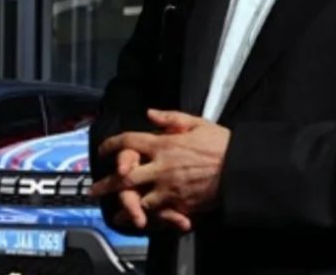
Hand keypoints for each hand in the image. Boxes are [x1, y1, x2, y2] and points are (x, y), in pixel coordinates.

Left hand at [92, 110, 229, 226]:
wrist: (241, 168)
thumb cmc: (221, 143)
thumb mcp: (196, 122)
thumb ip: (170, 118)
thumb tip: (150, 114)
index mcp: (163, 144)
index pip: (129, 142)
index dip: (112, 145)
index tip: (103, 150)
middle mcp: (162, 167)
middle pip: (126, 177)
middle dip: (107, 184)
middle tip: (94, 190)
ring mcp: (170, 188)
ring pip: (140, 200)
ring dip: (126, 206)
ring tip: (115, 212)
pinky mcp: (182, 204)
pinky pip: (160, 213)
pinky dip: (150, 218)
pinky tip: (141, 221)